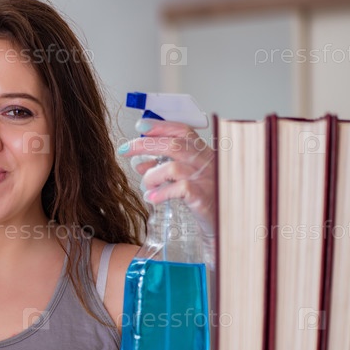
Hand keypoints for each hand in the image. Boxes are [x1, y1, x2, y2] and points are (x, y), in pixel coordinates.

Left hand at [119, 118, 215, 241]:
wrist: (224, 224)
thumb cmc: (204, 199)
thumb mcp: (183, 179)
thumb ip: (164, 169)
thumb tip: (140, 164)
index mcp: (203, 154)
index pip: (183, 131)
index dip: (161, 126)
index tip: (140, 125)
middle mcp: (207, 163)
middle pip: (174, 145)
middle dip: (145, 145)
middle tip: (125, 149)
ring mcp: (207, 180)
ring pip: (174, 167)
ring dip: (152, 175)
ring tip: (147, 186)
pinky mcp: (204, 198)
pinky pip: (179, 189)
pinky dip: (161, 193)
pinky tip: (152, 198)